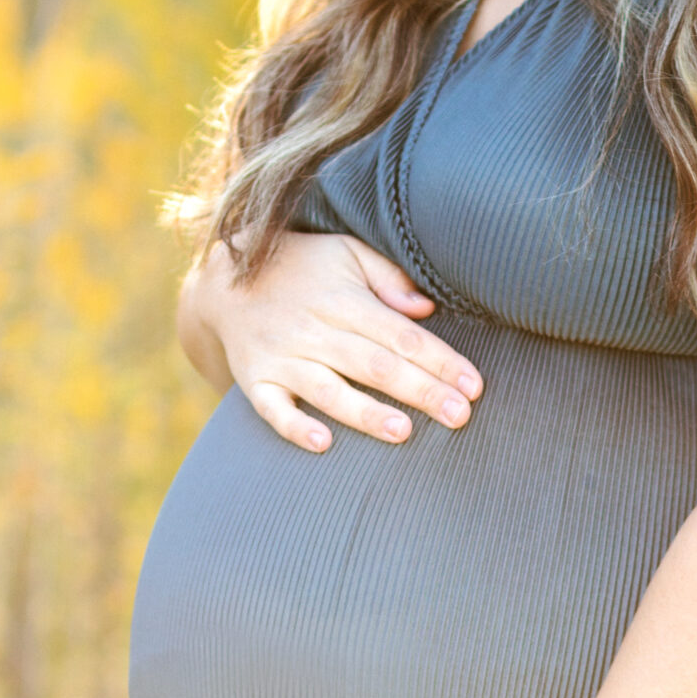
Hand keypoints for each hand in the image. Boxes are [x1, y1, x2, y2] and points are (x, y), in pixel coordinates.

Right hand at [189, 232, 482, 453]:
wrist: (222, 281)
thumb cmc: (300, 268)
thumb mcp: (345, 253)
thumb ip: (388, 277)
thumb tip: (426, 309)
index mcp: (342, 299)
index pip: (400, 334)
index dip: (439, 359)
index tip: (473, 385)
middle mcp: (313, 329)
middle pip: (374, 364)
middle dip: (420, 391)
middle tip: (460, 417)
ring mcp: (281, 357)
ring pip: (328, 390)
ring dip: (366, 412)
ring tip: (403, 432)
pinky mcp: (255, 381)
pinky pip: (273, 408)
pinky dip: (295, 426)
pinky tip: (323, 444)